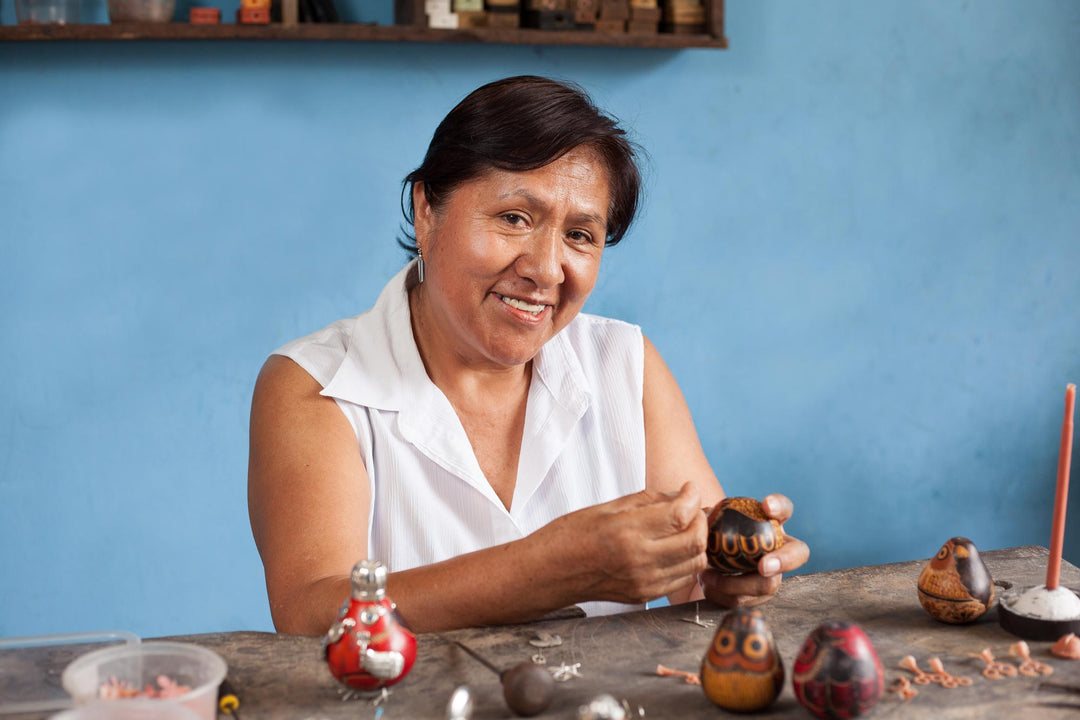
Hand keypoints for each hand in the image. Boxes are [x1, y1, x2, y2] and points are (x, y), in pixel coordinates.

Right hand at [540, 482, 708, 605]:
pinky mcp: (645, 595)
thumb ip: (648, 501)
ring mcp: (644, 582)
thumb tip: (681, 496)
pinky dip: (687, 560)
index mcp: (627, 532)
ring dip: (697, 541)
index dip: (692, 497)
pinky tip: (673, 547)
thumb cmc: (570, 535)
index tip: (689, 488)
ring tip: (683, 527)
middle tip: (690, 506)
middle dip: (700, 519)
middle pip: (696, 541)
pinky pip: (682, 578)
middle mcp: (639, 561)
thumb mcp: (607, 507)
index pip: (680, 515)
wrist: (548, 573)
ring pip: (696, 563)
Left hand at [698, 493, 809, 607]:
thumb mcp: (707, 524)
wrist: (701, 565)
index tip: (767, 505)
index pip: (783, 508)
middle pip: (798, 553)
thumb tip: (702, 517)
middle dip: (784, 560)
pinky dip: (723, 595)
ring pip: (768, 585)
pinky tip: (707, 585)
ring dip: (737, 584)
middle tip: (763, 566)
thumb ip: (708, 517)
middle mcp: (777, 548)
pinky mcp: (758, 596)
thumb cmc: (708, 537)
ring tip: (708, 577)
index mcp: (767, 523)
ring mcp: (772, 575)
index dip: (780, 506)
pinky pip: (746, 600)